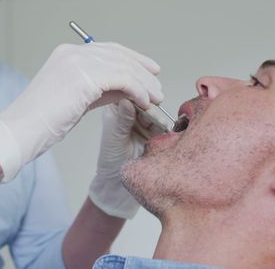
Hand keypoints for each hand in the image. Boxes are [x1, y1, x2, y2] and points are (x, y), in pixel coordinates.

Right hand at [0, 43, 162, 181]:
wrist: (20, 130)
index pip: (109, 50)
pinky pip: (123, 79)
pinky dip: (138, 90)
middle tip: (158, 86)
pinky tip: (144, 102)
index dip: (133, 59)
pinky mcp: (85, 77)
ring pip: (124, 67)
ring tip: (156, 99)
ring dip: (144, 83)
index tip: (150, 71)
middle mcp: (73, 53)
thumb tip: (127, 88)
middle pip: (119, 55)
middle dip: (143, 70)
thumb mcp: (77, 99)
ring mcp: (78, 62)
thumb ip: (100, 89)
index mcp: (68, 54)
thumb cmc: (42, 121)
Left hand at [89, 100, 169, 218]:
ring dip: (155, 115)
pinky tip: (159, 130)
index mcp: (115, 110)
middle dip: (146, 104)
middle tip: (147, 111)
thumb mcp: (114, 137)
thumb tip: (127, 99)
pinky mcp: (155, 132)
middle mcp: (130, 113)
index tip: (138, 95)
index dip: (133, 90)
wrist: (119, 183)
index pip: (125, 92)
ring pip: (154, 110)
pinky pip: (163, 123)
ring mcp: (143, 122)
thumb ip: (122, 119)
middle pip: (143, 98)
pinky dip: (163, 125)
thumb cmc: (110, 160)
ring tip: (152, 124)